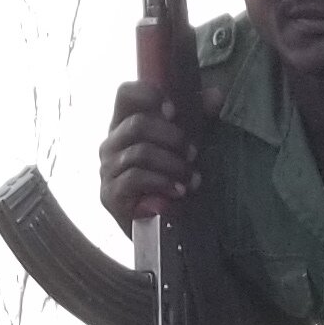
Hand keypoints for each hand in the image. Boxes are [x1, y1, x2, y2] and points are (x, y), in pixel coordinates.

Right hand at [99, 81, 197, 229]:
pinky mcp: (110, 194)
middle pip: (137, 124)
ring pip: (140, 153)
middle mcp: (110, 144)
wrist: (155, 230)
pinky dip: (163, 183)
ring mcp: (107, 169)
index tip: (174, 112)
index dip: (148, 95)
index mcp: (124, 125)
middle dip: (173, 138)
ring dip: (173, 165)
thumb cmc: (167, 180)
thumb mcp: (182, 146)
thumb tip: (216, 95)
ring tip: (193, 179)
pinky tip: (179, 192)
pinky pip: (136, 178)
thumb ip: (197, 119)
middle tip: (194, 153)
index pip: (125, 94)